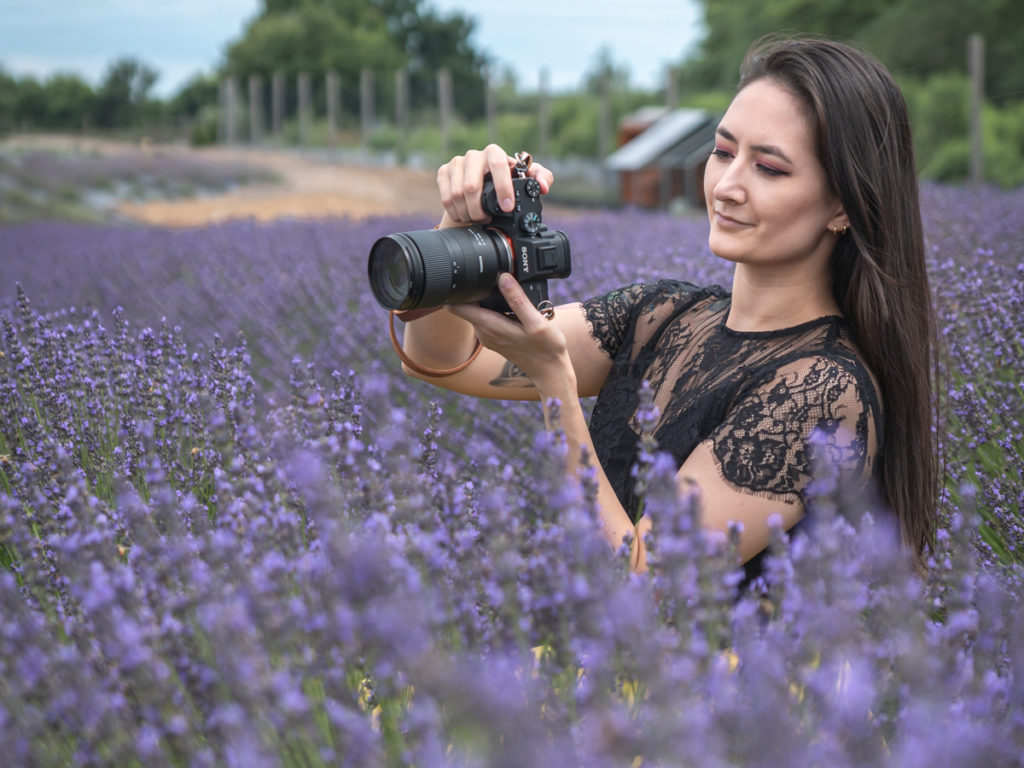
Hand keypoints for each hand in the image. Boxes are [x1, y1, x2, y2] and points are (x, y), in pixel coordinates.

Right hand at [436, 144, 553, 226]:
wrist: (482, 187)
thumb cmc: (506, 182)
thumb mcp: (526, 181)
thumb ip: (542, 178)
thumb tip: (543, 187)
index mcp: (495, 153)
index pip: (498, 166)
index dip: (503, 188)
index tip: (507, 207)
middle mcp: (475, 155)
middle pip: (472, 186)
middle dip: (480, 210)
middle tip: (487, 220)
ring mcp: (457, 163)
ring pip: (457, 195)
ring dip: (468, 213)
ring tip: (477, 218)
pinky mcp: (444, 172)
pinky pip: (446, 198)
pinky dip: (456, 212)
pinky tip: (464, 214)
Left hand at [446, 273, 574, 397]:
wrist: (549, 371)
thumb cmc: (545, 349)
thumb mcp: (536, 322)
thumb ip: (517, 300)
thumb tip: (503, 278)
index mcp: (489, 326)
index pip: (456, 307)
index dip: (459, 291)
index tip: (469, 279)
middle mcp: (483, 332)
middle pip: (466, 305)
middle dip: (476, 291)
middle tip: (497, 283)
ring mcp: (487, 336)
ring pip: (476, 310)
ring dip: (487, 300)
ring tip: (508, 295)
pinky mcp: (494, 337)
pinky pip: (486, 317)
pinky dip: (494, 309)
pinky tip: (512, 310)